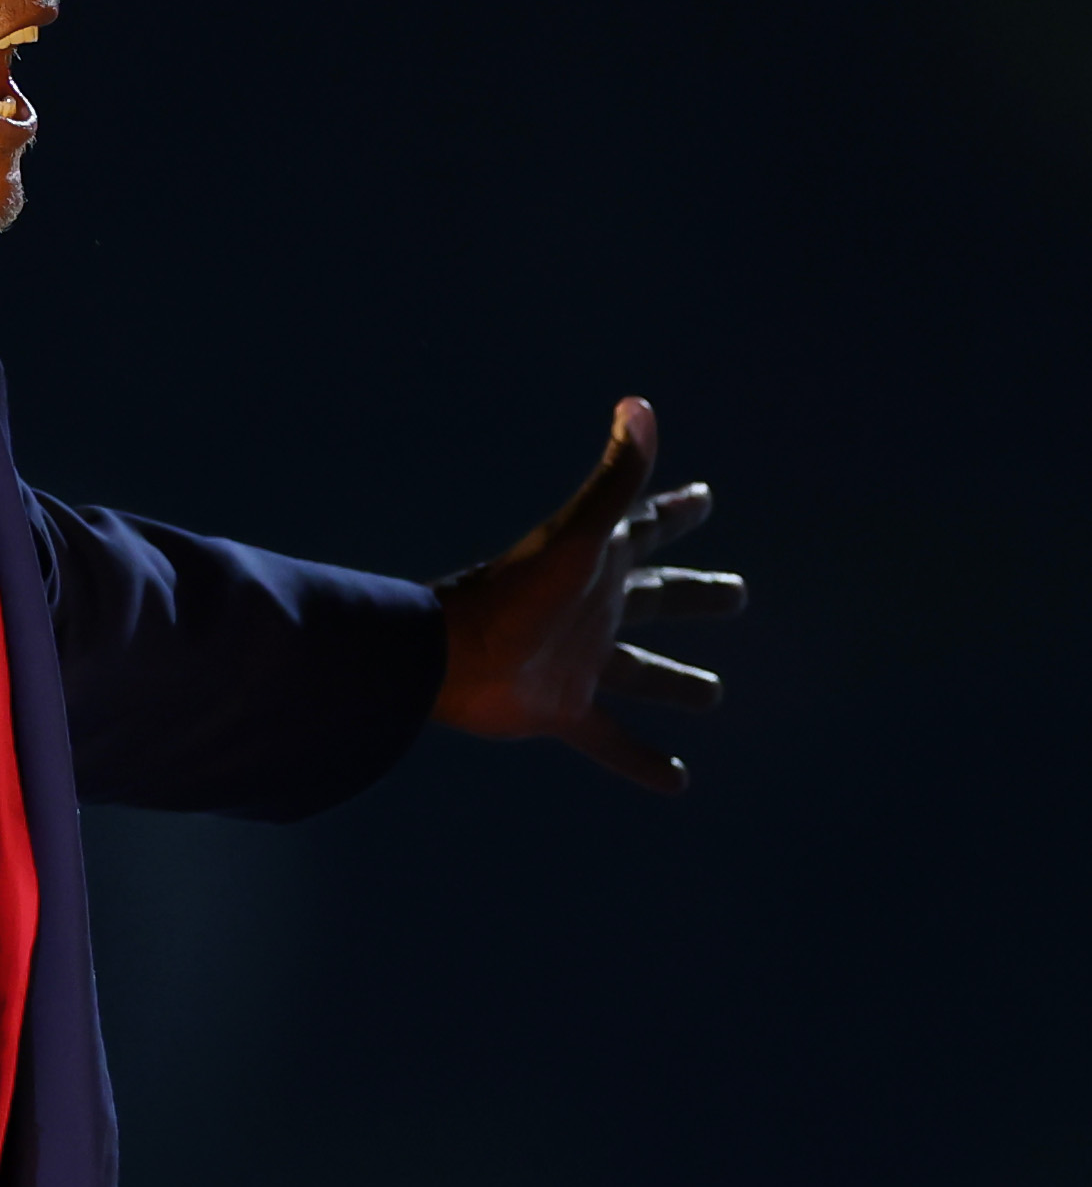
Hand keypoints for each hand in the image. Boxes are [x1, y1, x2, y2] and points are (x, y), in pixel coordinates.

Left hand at [431, 399, 744, 795]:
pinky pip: (609, 739)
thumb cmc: (513, 592)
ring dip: (675, 683)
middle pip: (655, 599)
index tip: (703, 496)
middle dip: (694, 597)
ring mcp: (576, 662)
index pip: (644, 528)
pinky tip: (677, 780)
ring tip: (712, 695)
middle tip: (738, 595)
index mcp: (596, 564)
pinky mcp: (560, 711)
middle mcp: (590, 610)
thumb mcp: (578, 536)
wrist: (449, 658)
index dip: (673, 511)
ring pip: (638, 673)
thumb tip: (638, 405)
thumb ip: (614, 479)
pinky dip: (641, 760)